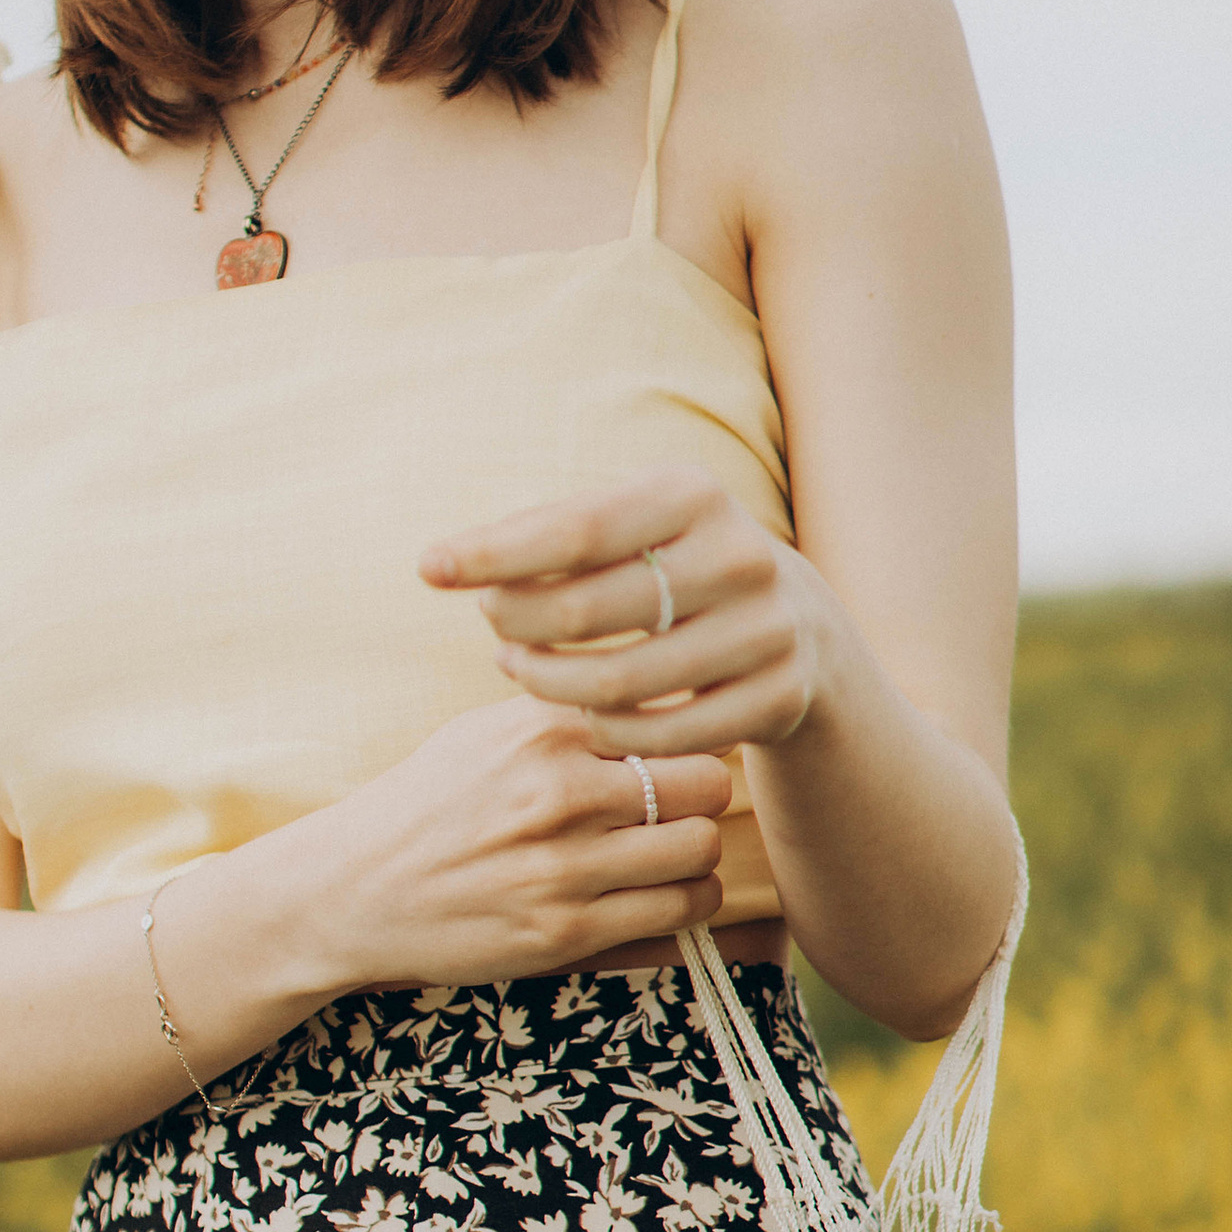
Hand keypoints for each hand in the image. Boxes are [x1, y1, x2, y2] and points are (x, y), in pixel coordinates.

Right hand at [300, 697, 729, 987]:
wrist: (350, 890)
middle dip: (704, 794)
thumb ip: (568, 717)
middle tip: (686, 806)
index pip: (671, 716)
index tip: (676, 750)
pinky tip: (661, 892)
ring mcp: (564, 868)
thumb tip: (660, 699)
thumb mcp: (486, 733)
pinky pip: (677, 912)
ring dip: (699, 853)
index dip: (686, 734)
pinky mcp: (565, 933)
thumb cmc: (427, 806)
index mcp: (543, 731)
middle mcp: (559, 794)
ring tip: (674, 852)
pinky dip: (686, 901)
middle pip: (705, 784)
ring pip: (700, 850)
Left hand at [422, 475, 836, 760]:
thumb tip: (443, 564)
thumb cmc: (676, 569)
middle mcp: (740, 557)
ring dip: (548, 683)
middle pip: (587, 609)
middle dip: (518, 625)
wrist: (802, 629)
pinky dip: (605, 730)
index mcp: (695, 496)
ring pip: (618, 683)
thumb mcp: (635, 529)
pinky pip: (658, 735)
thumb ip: (549, 536)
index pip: (575, 529)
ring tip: (520, 669)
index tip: (429, 568)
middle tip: (494, 632)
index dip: (495, 553)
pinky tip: (582, 713)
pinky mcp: (776, 698)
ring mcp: (765, 632)